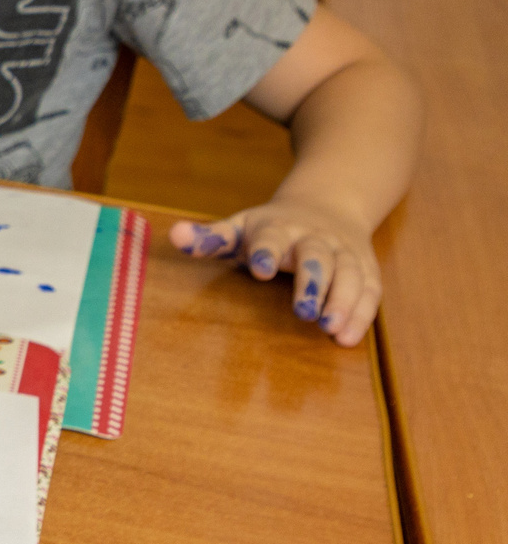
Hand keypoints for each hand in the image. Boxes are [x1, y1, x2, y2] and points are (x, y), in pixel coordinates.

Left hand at [170, 201, 380, 345]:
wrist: (328, 205)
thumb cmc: (270, 229)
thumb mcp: (239, 228)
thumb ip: (209, 238)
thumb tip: (174, 235)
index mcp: (278, 228)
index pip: (272, 237)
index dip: (266, 252)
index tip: (259, 269)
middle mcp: (315, 238)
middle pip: (317, 256)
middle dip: (312, 282)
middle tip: (304, 312)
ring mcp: (343, 252)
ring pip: (349, 273)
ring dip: (343, 301)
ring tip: (329, 328)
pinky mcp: (365, 268)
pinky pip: (369, 290)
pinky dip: (362, 313)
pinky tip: (347, 338)